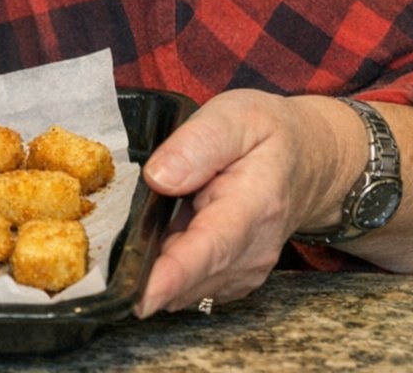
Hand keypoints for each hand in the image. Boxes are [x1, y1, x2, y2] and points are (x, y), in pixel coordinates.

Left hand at [133, 90, 352, 316]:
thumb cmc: (269, 136)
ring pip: (186, 287)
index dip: (172, 276)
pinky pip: (189, 286)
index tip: (139, 296)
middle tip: (103, 267)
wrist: (309, 161)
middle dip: (145, 277)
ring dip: (152, 273)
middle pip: (192, 278)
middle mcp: (253, 249)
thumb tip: (158, 177)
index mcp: (254, 205)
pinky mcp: (232, 277)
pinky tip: (153, 245)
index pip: (210, 249)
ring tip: (126, 243)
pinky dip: (164, 273)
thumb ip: (198, 143)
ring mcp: (245, 269)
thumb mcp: (236, 117)